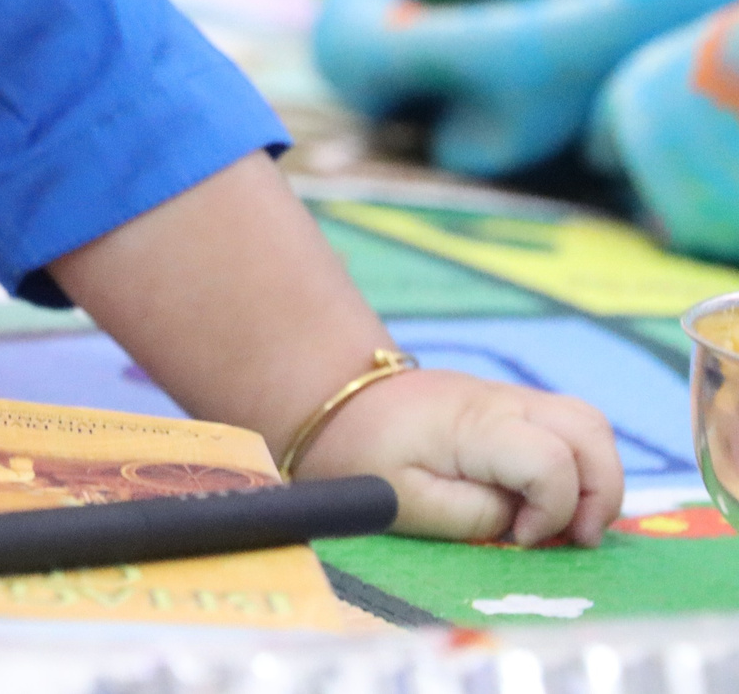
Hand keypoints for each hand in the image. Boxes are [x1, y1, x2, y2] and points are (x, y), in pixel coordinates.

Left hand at [294, 367, 622, 546]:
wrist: (334, 399)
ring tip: (569, 522)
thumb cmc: (360, 455)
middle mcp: (506, 401)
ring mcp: (513, 397)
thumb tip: (526, 523)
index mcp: (476, 424)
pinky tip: (552, 500)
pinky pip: (570, 426)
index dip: (552, 509)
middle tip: (574, 538)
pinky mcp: (513, 405)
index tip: (519, 538)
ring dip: (598, 476)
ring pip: (590, 422)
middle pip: (591, 430)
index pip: (551, 461)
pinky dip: (580, 464)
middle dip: (601, 492)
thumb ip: (474, 515)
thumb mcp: (404, 500)